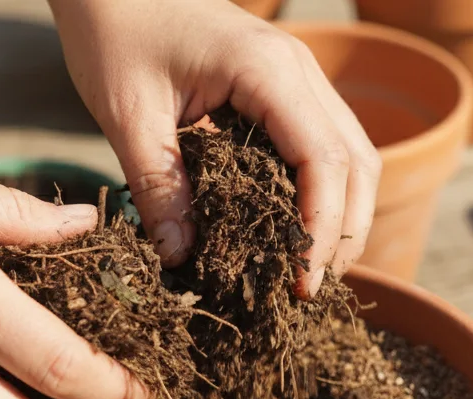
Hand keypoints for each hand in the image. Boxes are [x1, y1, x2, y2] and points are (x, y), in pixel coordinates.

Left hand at [50, 0, 380, 297]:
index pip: (324, 160)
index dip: (321, 229)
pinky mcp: (285, 90)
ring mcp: (299, 77)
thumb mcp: (126, 114)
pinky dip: (323, 194)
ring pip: (353, 155)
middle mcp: (299, 70)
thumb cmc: (114, 32)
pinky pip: (324, 146)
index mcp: (267, 70)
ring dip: (342, 216)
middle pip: (358, 162)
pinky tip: (293, 233)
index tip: (299, 283)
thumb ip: (158, 187)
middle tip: (309, 291)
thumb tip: (182, 258)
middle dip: (344, 232)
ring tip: (308, 272)